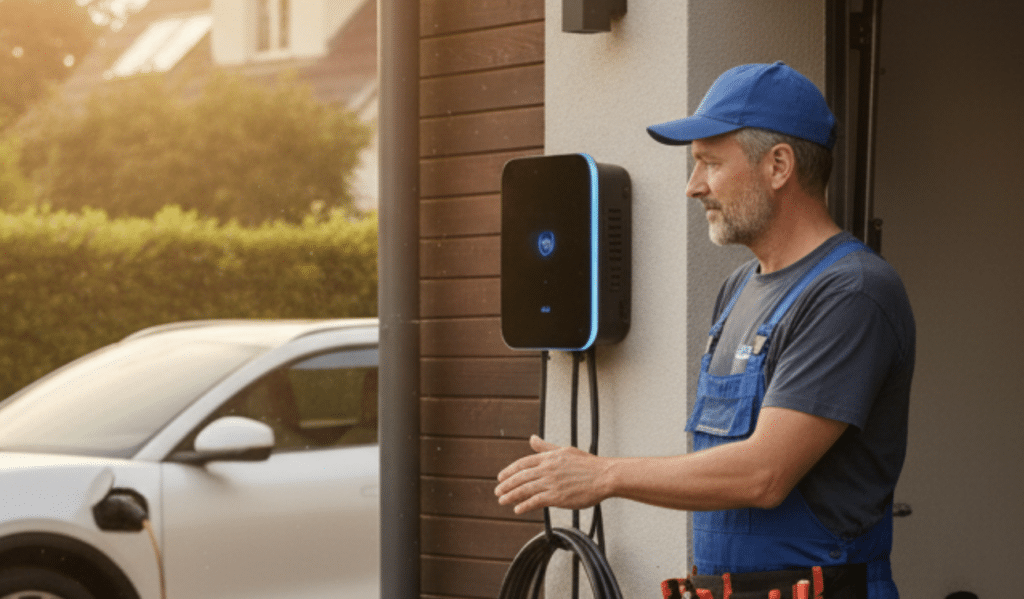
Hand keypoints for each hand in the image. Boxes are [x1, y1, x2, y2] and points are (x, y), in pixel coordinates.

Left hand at [495, 435, 610, 514]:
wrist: (605, 476)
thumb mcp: (564, 451)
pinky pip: (536, 501)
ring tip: (502, 500)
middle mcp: (547, 469)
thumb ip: (545, 447)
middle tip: (497, 491)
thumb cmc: (587, 464)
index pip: (523, 463)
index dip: (509, 471)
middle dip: (506, 485)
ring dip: (511, 496)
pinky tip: (517, 509)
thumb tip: (532, 439)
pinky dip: (525, 505)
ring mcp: (552, 483)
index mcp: (549, 458)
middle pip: (520, 477)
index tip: (500, 477)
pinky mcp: (558, 497)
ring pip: (525, 489)